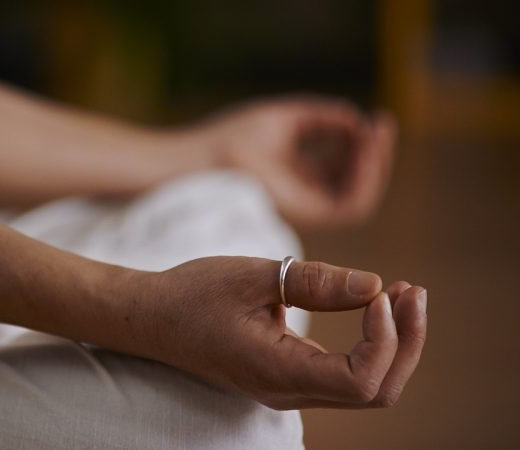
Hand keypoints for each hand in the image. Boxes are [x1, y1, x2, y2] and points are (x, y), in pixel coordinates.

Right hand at [135, 257, 425, 409]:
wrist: (153, 318)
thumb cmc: (193, 294)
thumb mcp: (252, 276)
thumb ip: (315, 283)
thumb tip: (375, 285)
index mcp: (276, 371)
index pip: (360, 381)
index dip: (386, 339)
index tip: (379, 292)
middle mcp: (288, 391)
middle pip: (376, 392)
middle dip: (406, 343)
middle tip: (412, 290)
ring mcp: (289, 388)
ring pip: (367, 388)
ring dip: (395, 343)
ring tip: (403, 294)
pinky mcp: (289, 375)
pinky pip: (347, 374)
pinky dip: (372, 343)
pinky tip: (376, 306)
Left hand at [198, 97, 396, 228]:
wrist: (205, 158)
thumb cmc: (232, 137)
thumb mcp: (287, 118)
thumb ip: (324, 117)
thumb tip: (357, 120)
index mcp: (297, 173)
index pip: (343, 164)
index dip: (363, 142)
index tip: (374, 117)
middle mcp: (304, 195)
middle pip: (354, 180)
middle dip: (375, 153)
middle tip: (382, 123)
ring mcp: (305, 209)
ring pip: (358, 197)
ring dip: (375, 166)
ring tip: (375, 135)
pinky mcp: (304, 218)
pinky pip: (350, 208)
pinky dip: (365, 182)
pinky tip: (366, 152)